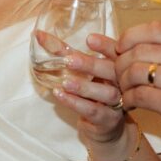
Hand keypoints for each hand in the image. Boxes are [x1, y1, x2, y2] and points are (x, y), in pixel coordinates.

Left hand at [58, 32, 128, 151]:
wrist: (105, 125)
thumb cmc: (93, 90)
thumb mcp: (84, 70)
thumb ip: (66, 52)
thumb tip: (38, 35)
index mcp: (117, 63)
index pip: (115, 50)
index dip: (104, 45)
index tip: (89, 39)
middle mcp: (121, 81)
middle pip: (111, 70)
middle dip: (90, 65)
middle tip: (69, 60)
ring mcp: (118, 101)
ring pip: (106, 93)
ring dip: (83, 87)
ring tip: (65, 82)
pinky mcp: (108, 119)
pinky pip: (94, 111)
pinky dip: (77, 103)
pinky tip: (62, 96)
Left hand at [113, 22, 160, 148]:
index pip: (153, 28)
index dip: (131, 35)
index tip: (122, 44)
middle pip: (139, 50)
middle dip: (121, 60)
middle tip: (117, 69)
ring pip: (137, 72)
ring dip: (123, 80)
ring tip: (123, 88)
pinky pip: (142, 96)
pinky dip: (130, 98)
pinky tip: (130, 103)